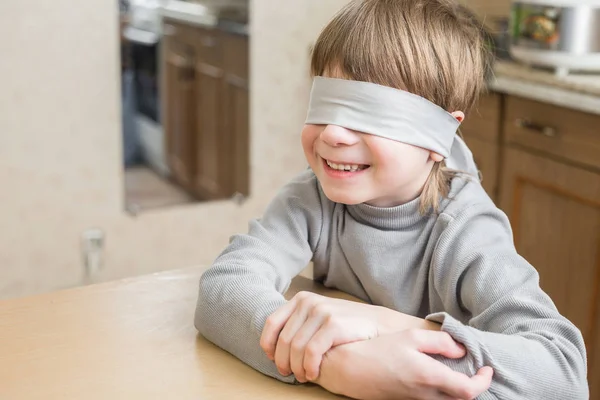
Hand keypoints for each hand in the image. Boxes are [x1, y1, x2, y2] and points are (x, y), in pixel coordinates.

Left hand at [260, 291, 432, 381]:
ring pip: (295, 348)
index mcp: (300, 300)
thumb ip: (299, 324)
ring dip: (296, 367)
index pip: (272, 323)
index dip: (268, 345)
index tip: (272, 359)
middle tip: (289, 374)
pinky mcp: (333, 324)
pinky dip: (309, 367)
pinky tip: (313, 374)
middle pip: (283, 340)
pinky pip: (311, 352)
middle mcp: (308, 303)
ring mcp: (321, 312)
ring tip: (303, 376)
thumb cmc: (345, 325)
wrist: (378, 324)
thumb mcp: (318, 317)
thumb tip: (274, 346)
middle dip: (283, 362)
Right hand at [315, 330, 492, 399]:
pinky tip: (437, 373)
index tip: (487, 368)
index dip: (483, 381)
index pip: (469, 390)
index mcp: (429, 377)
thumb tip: (461, 349)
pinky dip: (444, 389)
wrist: (351, 369)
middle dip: (473, 385)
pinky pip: (435, 399)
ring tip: (458, 368)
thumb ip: (440, 342)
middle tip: (475, 367)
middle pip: (462, 399)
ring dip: (459, 388)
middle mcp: (426, 394)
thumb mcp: (410, 338)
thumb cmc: (379, 351)